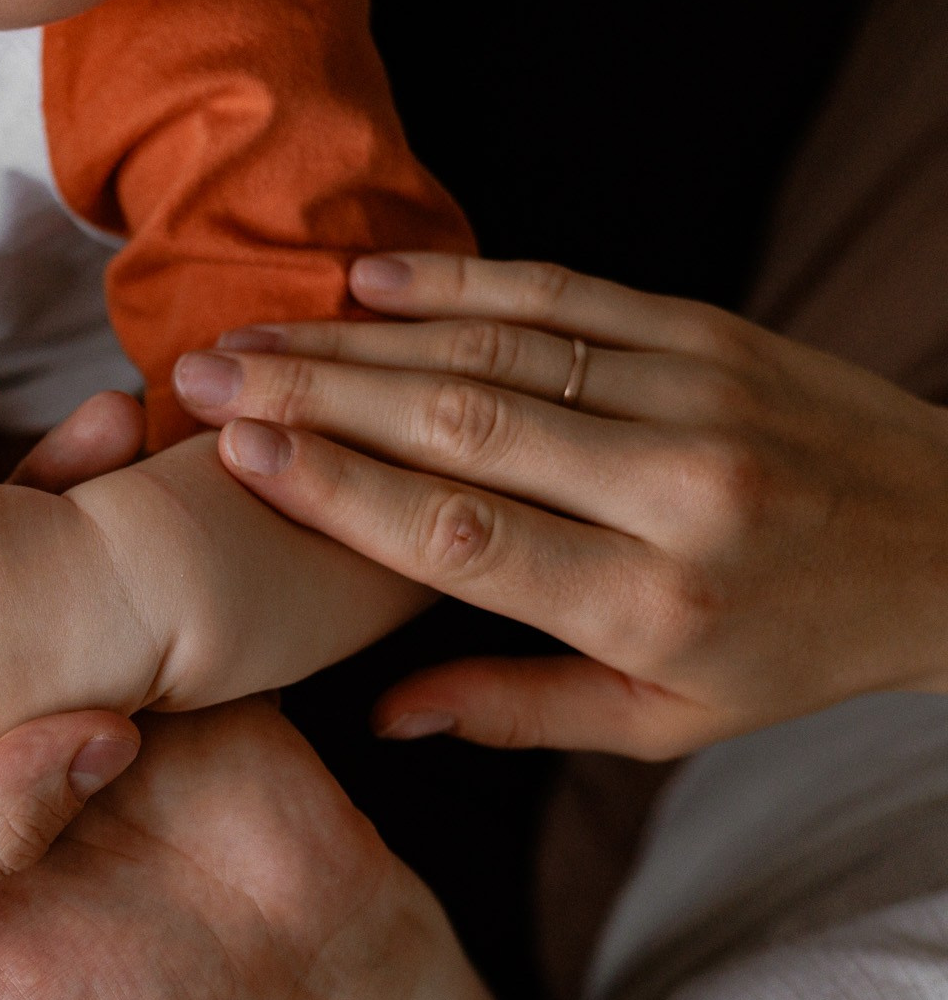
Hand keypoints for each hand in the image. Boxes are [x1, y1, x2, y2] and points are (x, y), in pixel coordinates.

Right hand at [173, 252, 947, 757]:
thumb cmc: (794, 648)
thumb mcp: (662, 720)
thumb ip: (518, 709)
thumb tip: (382, 715)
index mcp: (649, 599)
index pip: (461, 535)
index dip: (339, 490)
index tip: (241, 456)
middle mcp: (672, 489)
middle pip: (459, 424)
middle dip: (314, 395)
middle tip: (205, 376)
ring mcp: (696, 393)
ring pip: (498, 348)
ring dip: (361, 337)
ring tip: (257, 334)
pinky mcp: (712, 333)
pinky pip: (567, 293)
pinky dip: (461, 280)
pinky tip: (370, 280)